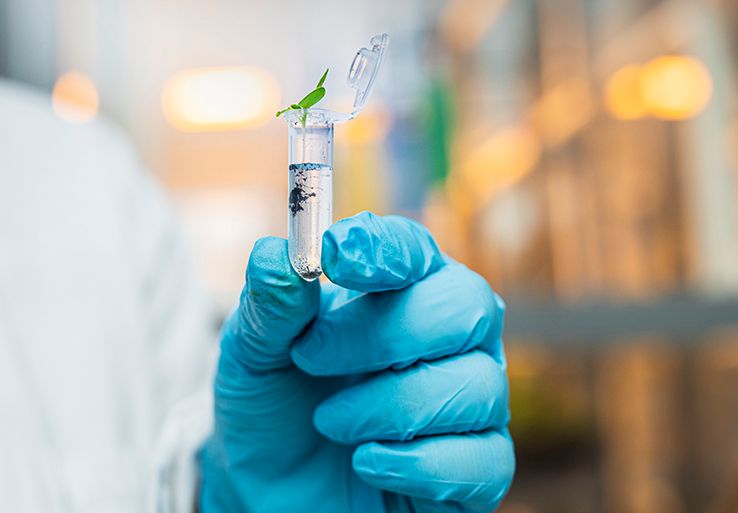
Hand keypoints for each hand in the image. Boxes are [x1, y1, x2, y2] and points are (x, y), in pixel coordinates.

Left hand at [201, 212, 513, 512]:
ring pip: (475, 386)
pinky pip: (485, 461)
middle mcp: (451, 337)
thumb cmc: (274, 409)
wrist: (271, 494)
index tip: (335, 256)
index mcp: (402, 289)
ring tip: (330, 422)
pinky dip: (418, 464)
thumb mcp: (252, 355)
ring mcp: (471, 401)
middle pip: (466, 306)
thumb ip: (268, 306)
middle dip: (383, 334)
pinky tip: (367, 463)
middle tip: (312, 357)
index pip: (415, 250)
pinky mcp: (479, 468)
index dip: (383, 250)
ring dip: (388, 406)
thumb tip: (275, 254)